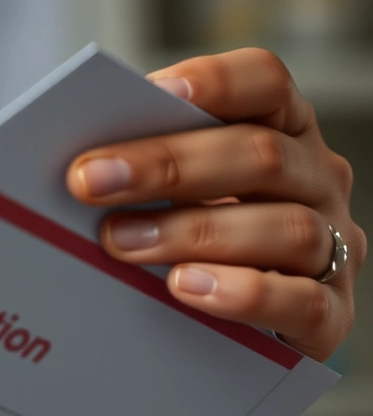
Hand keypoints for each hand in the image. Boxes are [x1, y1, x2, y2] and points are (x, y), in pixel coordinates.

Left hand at [69, 47, 361, 358]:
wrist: (216, 332)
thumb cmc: (180, 240)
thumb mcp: (168, 192)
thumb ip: (139, 166)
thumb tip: (80, 163)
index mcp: (281, 130)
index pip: (267, 84)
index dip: (216, 82)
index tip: (155, 93)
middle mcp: (317, 180)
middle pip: (262, 155)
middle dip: (169, 165)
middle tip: (90, 182)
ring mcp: (335, 246)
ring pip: (284, 226)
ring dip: (193, 231)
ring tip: (119, 242)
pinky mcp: (332, 314)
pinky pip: (304, 301)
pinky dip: (243, 293)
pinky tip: (186, 287)